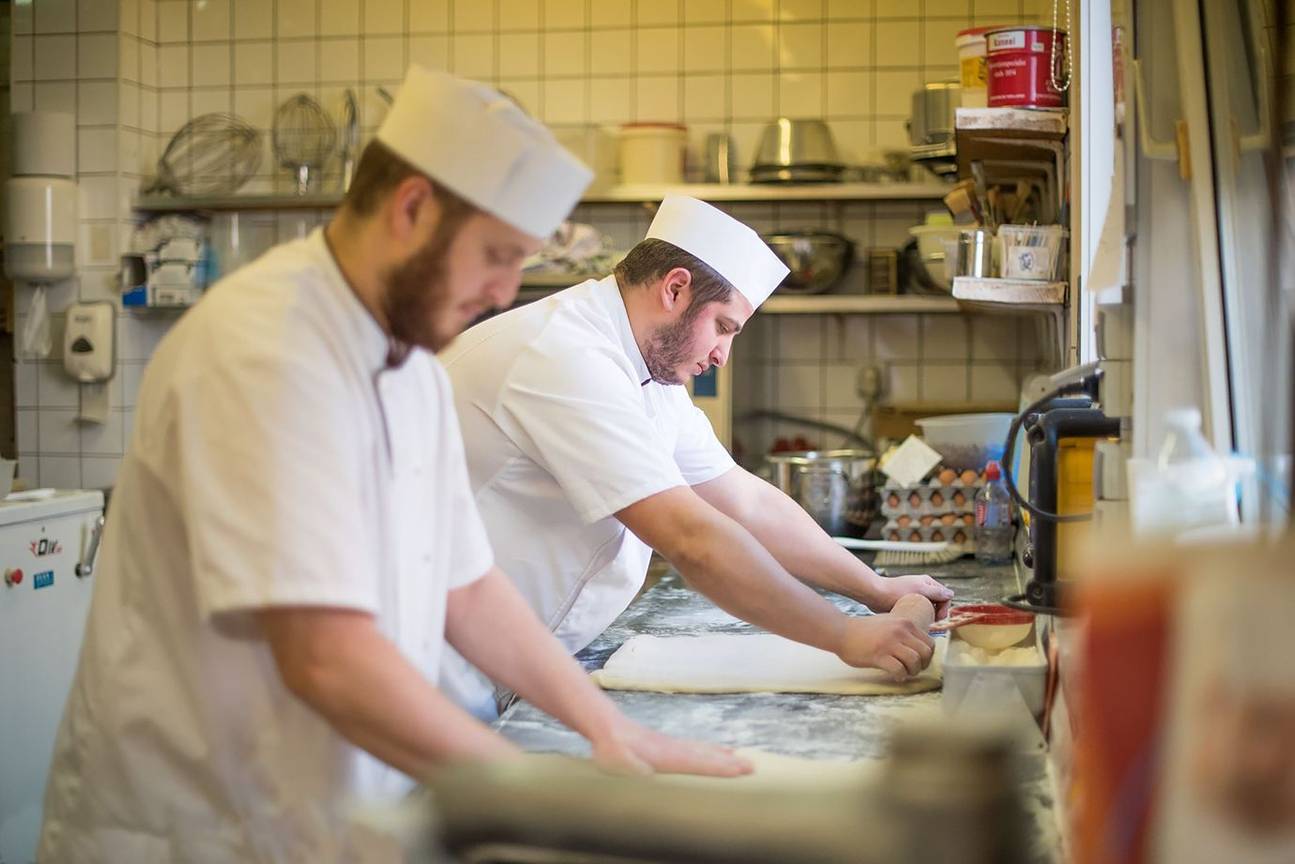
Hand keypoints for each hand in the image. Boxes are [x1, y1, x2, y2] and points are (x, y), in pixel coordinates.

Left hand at [588, 716, 753, 777]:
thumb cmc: (611, 748)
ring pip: (702, 751)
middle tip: (752, 767)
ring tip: (742, 759)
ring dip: (722, 756)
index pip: (697, 762)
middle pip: (705, 755)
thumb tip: (646, 769)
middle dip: (729, 762)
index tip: (739, 769)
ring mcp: (673, 746)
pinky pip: (695, 749)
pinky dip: (710, 750)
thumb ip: (631, 763)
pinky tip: (717, 751)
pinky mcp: (669, 746)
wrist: (606, 726)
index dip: (718, 767)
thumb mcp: (617, 758)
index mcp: (665, 755)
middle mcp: (674, 749)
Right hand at [836, 613, 935, 681]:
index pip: (929, 643)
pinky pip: (899, 670)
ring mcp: (890, 643)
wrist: (841, 631)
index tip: (919, 662)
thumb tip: (918, 647)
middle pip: (925, 653)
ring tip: (904, 673)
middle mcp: (900, 631)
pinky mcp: (879, 655)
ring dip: (911, 671)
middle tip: (913, 669)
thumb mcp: (888, 623)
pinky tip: (895, 676)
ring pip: (915, 662)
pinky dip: (900, 676)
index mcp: (905, 623)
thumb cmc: (863, 630)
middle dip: (922, 665)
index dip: (927, 656)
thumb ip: (903, 631)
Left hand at [872, 573, 952, 619]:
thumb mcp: (920, 590)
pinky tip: (914, 621)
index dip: (944, 608)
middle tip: (929, 622)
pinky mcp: (907, 604)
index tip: (938, 617)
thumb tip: (950, 594)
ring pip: (929, 609)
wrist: (875, 594)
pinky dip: (919, 617)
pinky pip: (919, 612)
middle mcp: (923, 588)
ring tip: (921, 622)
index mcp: (928, 583)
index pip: (945, 597)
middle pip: (938, 604)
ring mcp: (915, 596)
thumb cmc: (895, 591)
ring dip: (927, 616)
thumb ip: (937, 592)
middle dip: (936, 613)